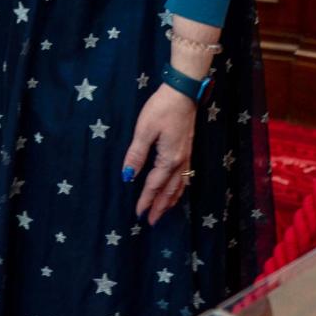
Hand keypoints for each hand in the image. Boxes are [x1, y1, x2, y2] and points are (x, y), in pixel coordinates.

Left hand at [123, 83, 196, 223]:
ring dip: (171, 200)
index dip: (146, 200)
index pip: (154, 185)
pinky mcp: (188, 149)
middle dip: (160, 206)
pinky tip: (177, 189)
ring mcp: (186, 156)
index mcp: (168, 159)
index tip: (138, 214)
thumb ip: (136, 154)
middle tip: (152, 222)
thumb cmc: (161, 109)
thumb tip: (128, 177)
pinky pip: (184, 177)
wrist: (183, 93)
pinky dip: (179, 188)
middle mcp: (180, 162)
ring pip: (179, 185)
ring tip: (164, 211)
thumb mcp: (144, 130)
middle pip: (170, 190)